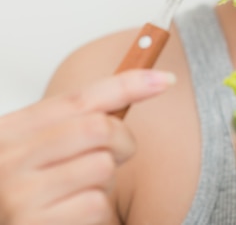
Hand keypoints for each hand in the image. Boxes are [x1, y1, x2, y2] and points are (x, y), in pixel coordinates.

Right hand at [0, 69, 174, 224]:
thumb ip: (81, 118)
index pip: (79, 98)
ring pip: (103, 167)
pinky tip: (73, 215)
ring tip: (81, 191)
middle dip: (122, 141)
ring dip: (106, 182)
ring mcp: (19, 193)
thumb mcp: (45, 146)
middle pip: (98, 128)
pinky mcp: (33, 224)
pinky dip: (95, 211)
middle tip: (115, 156)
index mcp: (11, 129)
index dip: (128, 85)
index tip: (165, 79)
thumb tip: (146, 81)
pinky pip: (96, 204)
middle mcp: (9, 157)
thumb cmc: (33, 188)